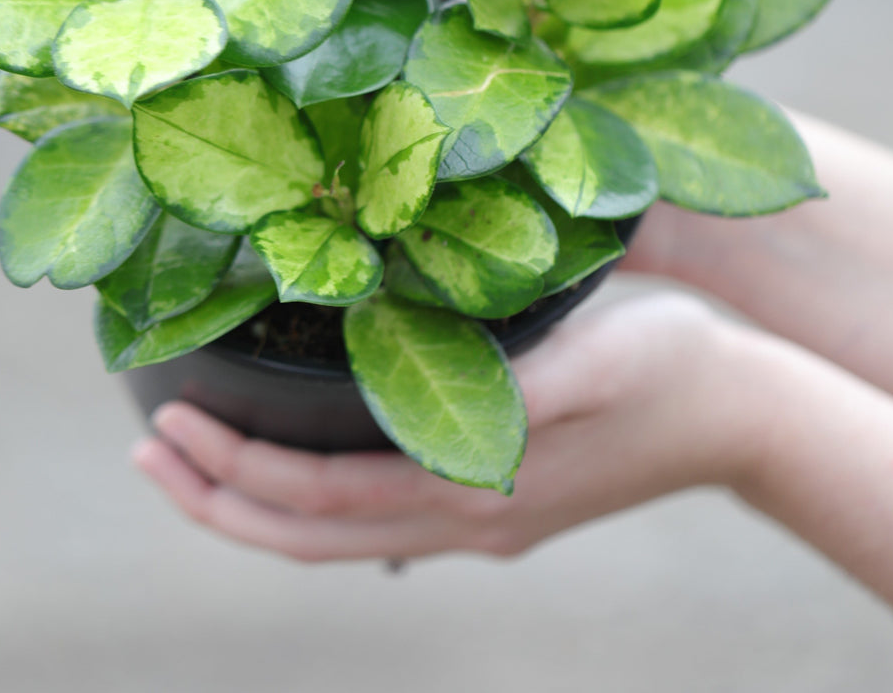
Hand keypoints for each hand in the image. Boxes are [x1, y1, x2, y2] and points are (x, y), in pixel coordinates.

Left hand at [132, 293, 761, 562]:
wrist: (743, 411)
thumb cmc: (669, 365)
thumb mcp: (595, 354)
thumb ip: (517, 386)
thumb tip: (427, 403)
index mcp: (470, 489)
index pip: (317, 498)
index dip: (234, 469)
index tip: (166, 421)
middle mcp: (460, 520)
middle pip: (307, 538)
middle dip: (217, 501)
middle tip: (148, 450)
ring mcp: (476, 522)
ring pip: (334, 537)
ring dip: (253, 505)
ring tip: (191, 458)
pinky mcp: (494, 504)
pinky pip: (371, 519)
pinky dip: (308, 499)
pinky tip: (292, 461)